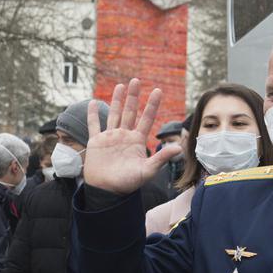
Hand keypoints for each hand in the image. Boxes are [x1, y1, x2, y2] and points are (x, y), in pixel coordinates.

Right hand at [82, 79, 181, 194]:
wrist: (107, 192)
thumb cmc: (128, 184)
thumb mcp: (147, 170)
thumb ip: (161, 158)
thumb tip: (179, 148)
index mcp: (137, 141)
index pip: (147, 118)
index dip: (152, 105)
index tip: (158, 90)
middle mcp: (124, 136)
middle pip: (130, 112)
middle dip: (134, 96)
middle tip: (136, 80)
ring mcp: (110, 138)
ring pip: (114, 114)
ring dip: (117, 100)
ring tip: (121, 86)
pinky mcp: (96, 142)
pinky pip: (94, 125)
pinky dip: (92, 114)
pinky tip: (93, 102)